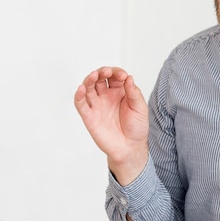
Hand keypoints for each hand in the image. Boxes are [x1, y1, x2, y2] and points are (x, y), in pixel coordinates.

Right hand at [74, 67, 148, 184]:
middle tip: (107, 72)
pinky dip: (78, 95)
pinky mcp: (89, 116)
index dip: (117, 73)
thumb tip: (129, 78)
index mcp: (119, 91)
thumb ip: (134, 93)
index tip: (123, 76)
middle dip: (102, 72)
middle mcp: (106, 96)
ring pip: (88, 88)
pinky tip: (81, 89)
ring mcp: (97, 105)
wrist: (130, 148)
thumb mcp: (140, 108)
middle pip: (99, 78)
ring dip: (89, 79)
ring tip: (93, 75)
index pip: (114, 76)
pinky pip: (81, 104)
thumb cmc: (136, 127)